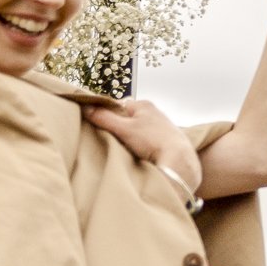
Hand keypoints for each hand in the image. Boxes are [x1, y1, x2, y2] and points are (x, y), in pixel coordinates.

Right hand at [85, 100, 202, 202]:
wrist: (180, 161)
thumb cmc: (153, 141)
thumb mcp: (124, 129)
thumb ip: (104, 118)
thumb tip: (86, 108)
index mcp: (143, 105)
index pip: (117, 106)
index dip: (106, 116)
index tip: (98, 127)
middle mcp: (154, 112)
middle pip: (127, 119)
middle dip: (118, 129)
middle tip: (111, 140)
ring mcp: (161, 126)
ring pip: (137, 131)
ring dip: (130, 139)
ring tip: (125, 149)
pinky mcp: (166, 141)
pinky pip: (146, 141)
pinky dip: (141, 146)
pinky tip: (139, 154)